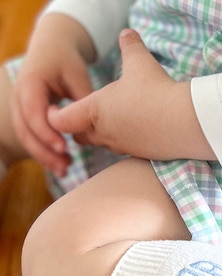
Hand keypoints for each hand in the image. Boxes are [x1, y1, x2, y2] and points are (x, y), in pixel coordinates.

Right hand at [11, 14, 95, 175]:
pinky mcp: (27, 118)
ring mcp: (20, 108)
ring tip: (65, 171)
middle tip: (66, 167)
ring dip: (44, 156)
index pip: (32, 111)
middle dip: (44, 151)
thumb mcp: (77, 75)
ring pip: (26, 137)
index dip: (46, 132)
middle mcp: (19, 97)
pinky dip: (45, 153)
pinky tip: (62, 167)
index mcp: (30, 83)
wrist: (51, 50)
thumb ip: (83, 100)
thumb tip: (93, 127)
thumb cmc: (67, 61)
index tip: (64, 148)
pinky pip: (32, 139)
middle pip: (25, 129)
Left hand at [48, 29, 215, 161]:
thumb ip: (130, 47)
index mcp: (95, 110)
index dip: (55, 115)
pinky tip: (139, 129)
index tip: (61, 106)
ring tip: (116, 120)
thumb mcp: (140, 62)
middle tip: (86, 114)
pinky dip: (126, 141)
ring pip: (102, 144)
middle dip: (79, 126)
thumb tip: (127, 34)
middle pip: (79, 136)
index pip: (61, 120)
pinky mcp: (141, 155)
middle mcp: (105, 133)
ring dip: (103, 135)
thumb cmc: (157, 91)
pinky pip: (125, 151)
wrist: (186, 122)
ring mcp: (123, 147)